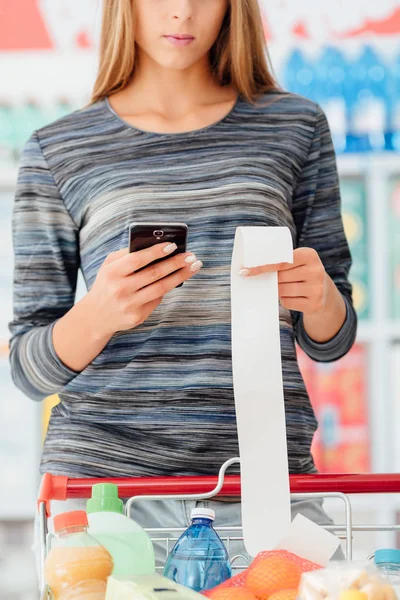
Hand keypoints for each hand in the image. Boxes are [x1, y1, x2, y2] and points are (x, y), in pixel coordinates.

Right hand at [88, 242, 202, 335]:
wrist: (96, 316)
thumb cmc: (107, 284)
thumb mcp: (109, 266)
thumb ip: (127, 254)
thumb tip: (155, 245)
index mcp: (112, 272)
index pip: (138, 259)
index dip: (157, 252)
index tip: (173, 245)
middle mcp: (120, 289)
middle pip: (154, 274)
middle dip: (176, 263)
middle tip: (192, 256)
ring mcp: (129, 305)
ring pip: (161, 288)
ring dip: (180, 276)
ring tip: (193, 267)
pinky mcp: (137, 317)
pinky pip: (157, 300)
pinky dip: (167, 289)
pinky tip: (176, 280)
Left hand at [240, 247, 327, 315]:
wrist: (324, 292)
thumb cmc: (301, 273)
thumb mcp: (297, 262)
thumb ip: (280, 261)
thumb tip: (250, 270)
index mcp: (310, 255)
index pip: (280, 261)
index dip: (262, 267)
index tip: (244, 271)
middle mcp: (316, 270)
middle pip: (280, 277)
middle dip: (273, 279)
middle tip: (275, 279)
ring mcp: (317, 289)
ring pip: (282, 290)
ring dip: (278, 290)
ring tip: (286, 287)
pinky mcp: (315, 304)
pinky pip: (287, 303)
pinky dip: (285, 300)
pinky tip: (293, 297)